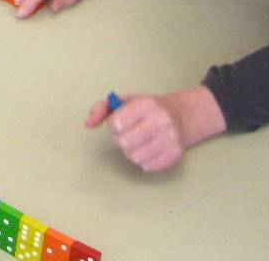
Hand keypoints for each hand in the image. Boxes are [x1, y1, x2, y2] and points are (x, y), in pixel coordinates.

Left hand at [84, 87, 226, 172]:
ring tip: (138, 142)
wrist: (180, 115)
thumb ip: (101, 108)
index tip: (120, 122)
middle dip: (121, 140)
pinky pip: (148, 167)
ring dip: (132, 152)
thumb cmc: (146, 109)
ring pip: (135, 157)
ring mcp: (170, 138)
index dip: (114, 125)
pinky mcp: (175, 154)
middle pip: (124, 143)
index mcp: (145, 104)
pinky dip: (144, 161)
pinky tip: (149, 149)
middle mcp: (160, 120)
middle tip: (128, 133)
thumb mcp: (124, 101)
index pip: (116, 123)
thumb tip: (88, 123)